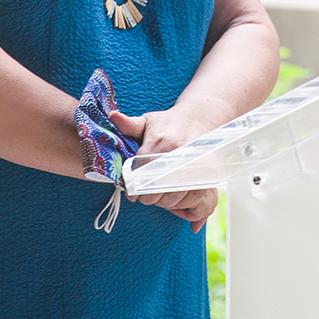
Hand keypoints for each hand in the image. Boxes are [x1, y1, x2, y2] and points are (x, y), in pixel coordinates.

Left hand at [110, 107, 219, 231]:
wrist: (199, 119)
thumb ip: (129, 124)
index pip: (142, 172)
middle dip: (148, 197)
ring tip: (158, 197)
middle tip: (144, 197)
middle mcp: (177, 153)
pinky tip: (174, 197)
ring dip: (164, 202)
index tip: (132, 193)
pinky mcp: (206, 172)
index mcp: (159, 141)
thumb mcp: (148, 121)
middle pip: (158, 188)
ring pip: (175, 195)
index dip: (135, 187)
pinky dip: (182, 202)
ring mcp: (193, 164)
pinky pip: (193, 196)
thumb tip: (112, 116)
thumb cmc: (169, 123)